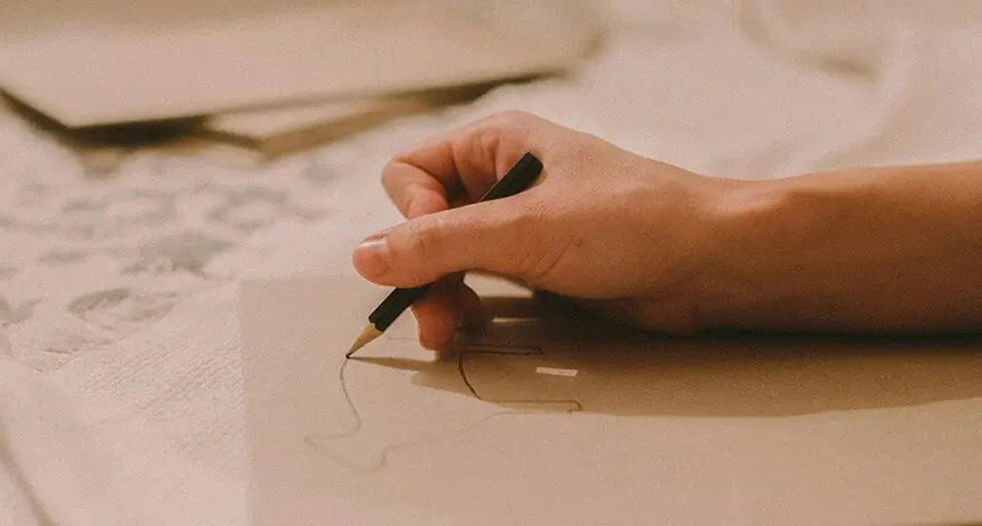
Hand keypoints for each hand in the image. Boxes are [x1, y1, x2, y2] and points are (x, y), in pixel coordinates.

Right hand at [352, 111, 728, 349]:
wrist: (709, 263)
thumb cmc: (631, 222)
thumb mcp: (525, 230)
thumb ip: (439, 244)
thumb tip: (364, 257)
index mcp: (496, 145)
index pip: (410, 175)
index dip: (411, 217)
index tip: (440, 250)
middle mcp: (501, 182)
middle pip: (423, 223)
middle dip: (421, 271)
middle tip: (433, 319)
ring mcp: (520, 226)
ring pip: (447, 260)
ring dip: (440, 296)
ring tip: (450, 334)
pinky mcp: (538, 266)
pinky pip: (479, 284)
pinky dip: (467, 307)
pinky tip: (472, 330)